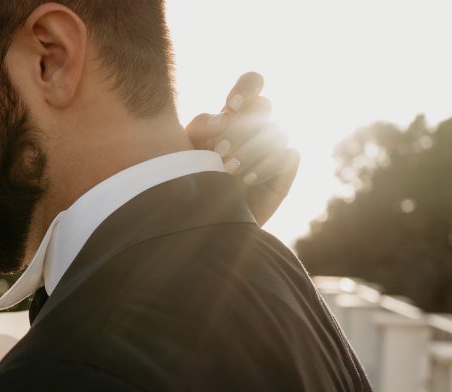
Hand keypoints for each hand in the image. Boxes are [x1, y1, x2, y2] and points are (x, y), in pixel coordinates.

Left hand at [186, 72, 299, 226]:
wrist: (197, 226)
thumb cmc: (185, 184)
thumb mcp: (182, 151)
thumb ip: (199, 126)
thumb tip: (225, 118)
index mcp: (232, 118)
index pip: (252, 84)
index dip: (247, 87)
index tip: (230, 105)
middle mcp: (255, 130)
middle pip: (265, 105)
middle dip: (241, 127)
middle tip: (218, 151)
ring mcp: (272, 151)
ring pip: (278, 130)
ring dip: (251, 148)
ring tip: (226, 171)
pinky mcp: (283, 174)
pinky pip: (289, 155)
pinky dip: (267, 165)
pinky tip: (247, 180)